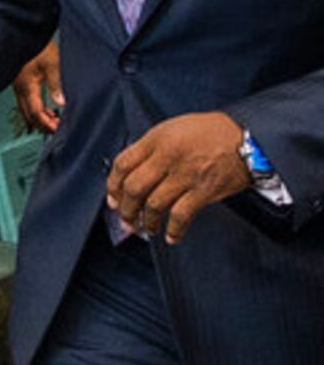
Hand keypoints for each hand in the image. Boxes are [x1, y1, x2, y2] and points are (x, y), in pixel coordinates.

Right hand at [12, 39, 64, 134]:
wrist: (23, 34)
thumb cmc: (37, 46)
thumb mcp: (52, 63)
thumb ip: (56, 84)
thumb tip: (62, 103)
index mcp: (26, 86)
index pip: (35, 113)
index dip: (47, 123)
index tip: (59, 129)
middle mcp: (19, 89)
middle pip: (28, 115)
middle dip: (42, 125)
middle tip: (57, 129)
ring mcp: (18, 86)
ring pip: (26, 110)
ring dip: (40, 118)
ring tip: (55, 120)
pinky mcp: (20, 83)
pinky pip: (26, 102)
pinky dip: (36, 109)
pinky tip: (47, 109)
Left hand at [107, 110, 251, 243]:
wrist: (250, 137)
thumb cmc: (211, 132)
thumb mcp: (174, 128)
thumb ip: (151, 148)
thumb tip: (131, 174)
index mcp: (157, 139)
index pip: (122, 164)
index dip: (113, 185)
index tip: (113, 198)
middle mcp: (169, 156)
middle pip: (134, 188)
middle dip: (126, 208)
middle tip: (127, 218)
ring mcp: (187, 174)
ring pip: (154, 204)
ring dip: (147, 221)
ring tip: (147, 228)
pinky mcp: (205, 190)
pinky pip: (181, 215)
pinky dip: (173, 229)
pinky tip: (171, 236)